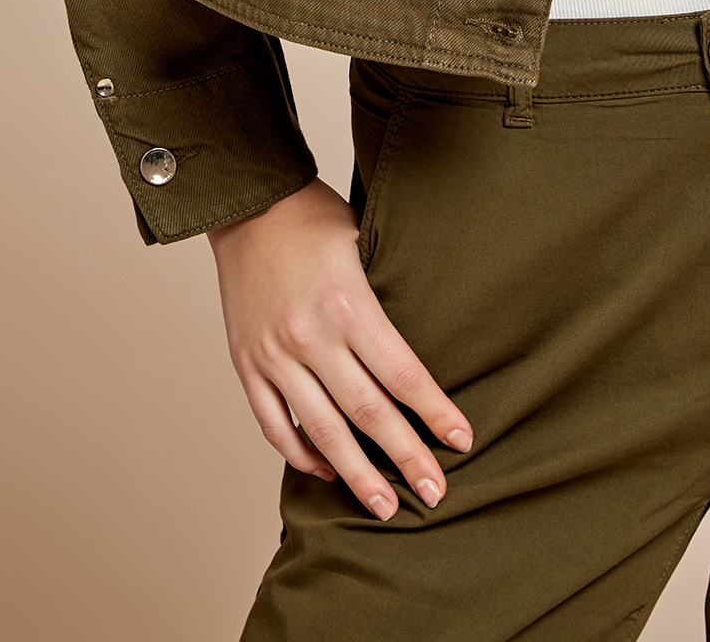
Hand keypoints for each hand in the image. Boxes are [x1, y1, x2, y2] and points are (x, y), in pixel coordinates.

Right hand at [207, 177, 472, 517]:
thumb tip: (426, 355)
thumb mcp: (366, 244)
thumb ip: (388, 301)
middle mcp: (310, 336)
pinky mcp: (246, 364)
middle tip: (436, 493)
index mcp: (348, 303)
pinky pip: (274, 424)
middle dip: (406, 457)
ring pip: (322, 431)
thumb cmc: (315, 219)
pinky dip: (301, 453)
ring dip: (356, 475)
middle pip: (368, 413)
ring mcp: (273, 355)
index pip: (402, 374)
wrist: (247, 203)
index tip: (462, 441)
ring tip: (386, 506)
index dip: (435, 412)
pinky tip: (328, 471)